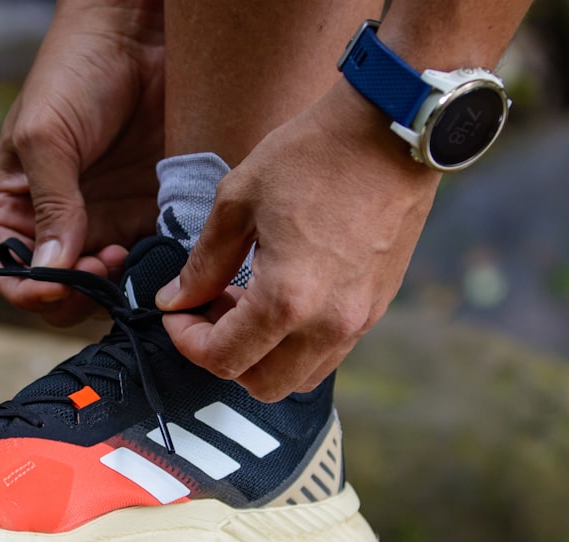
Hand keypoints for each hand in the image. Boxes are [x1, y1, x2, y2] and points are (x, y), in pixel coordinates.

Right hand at [0, 0, 164, 326]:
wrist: (137, 33)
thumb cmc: (75, 72)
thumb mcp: (46, 137)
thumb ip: (51, 205)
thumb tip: (50, 269)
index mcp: (20, 208)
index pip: (16, 276)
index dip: (33, 290)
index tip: (60, 281)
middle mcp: (62, 223)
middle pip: (64, 292)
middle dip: (82, 293)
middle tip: (107, 262)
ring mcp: (108, 221)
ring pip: (111, 285)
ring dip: (122, 285)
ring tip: (135, 253)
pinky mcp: (150, 212)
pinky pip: (153, 259)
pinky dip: (157, 267)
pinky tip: (163, 248)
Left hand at [157, 80, 441, 400]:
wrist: (393, 128)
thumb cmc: (311, 155)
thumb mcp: (237, 201)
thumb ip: (202, 264)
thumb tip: (175, 301)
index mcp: (287, 300)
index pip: (222, 359)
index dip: (186, 341)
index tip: (176, 312)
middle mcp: (329, 324)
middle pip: (261, 385)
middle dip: (223, 356)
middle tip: (209, 310)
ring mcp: (360, 320)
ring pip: (298, 377)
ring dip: (262, 355)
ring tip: (245, 303)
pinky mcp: (377, 308)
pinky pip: (328, 352)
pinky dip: (294, 343)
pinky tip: (282, 297)